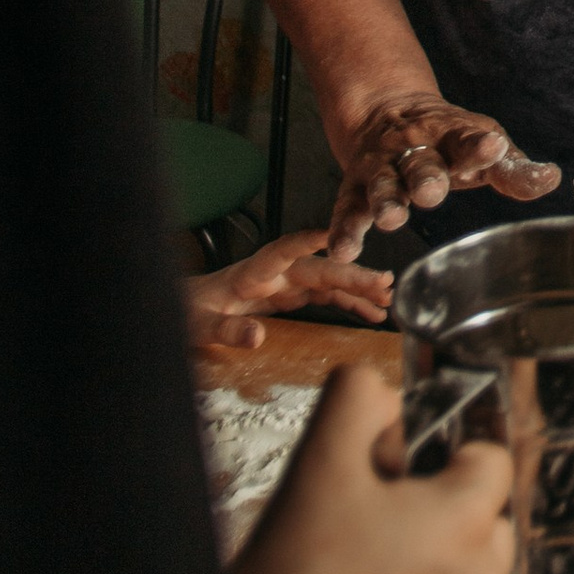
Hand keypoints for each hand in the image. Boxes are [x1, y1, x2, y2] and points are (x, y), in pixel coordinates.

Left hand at [184, 226, 395, 349]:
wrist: (187, 310)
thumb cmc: (190, 312)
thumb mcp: (201, 327)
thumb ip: (228, 331)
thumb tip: (257, 337)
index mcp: (252, 272)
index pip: (283, 251)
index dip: (308, 242)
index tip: (332, 236)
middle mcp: (275, 273)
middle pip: (318, 269)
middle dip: (351, 274)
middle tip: (383, 283)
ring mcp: (285, 283)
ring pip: (328, 281)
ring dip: (358, 288)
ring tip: (387, 298)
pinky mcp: (290, 295)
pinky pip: (325, 296)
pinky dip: (348, 303)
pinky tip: (370, 313)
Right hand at [323, 86, 558, 265]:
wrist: (387, 112)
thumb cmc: (450, 141)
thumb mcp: (482, 146)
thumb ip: (513, 170)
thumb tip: (551, 180)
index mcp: (453, 136)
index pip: (468, 139)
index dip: (480, 146)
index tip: (492, 147)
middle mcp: (415, 149)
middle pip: (420, 162)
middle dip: (426, 176)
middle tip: (432, 191)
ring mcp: (383, 167)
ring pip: (382, 184)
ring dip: (386, 201)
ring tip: (390, 220)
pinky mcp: (356, 188)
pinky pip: (347, 208)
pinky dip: (344, 230)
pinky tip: (343, 252)